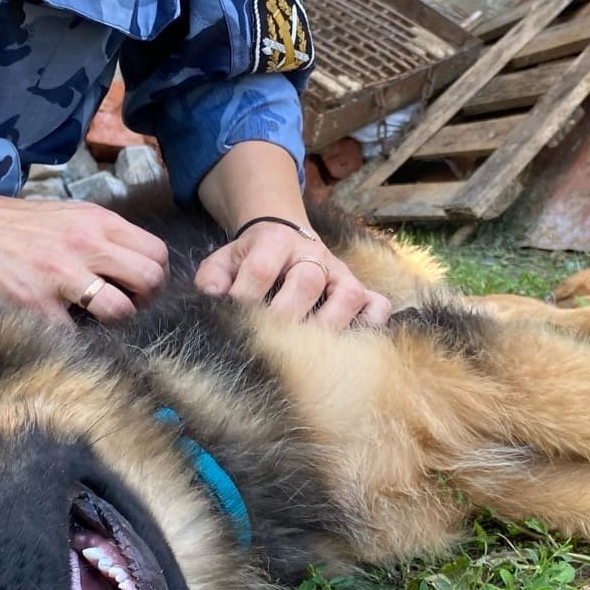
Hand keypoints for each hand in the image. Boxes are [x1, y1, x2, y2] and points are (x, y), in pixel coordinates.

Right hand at [0, 193, 169, 324]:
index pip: (157, 252)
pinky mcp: (36, 305)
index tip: (136, 288)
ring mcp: (61, 275)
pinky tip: (59, 329)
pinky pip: (74, 335)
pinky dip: (72, 339)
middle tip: (124, 308)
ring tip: (95, 322)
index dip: (154, 276)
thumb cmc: (9, 224)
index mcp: (96, 221)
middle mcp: (86, 244)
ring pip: (121, 311)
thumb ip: (99, 236)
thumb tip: (129, 265)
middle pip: (150, 281)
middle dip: (144, 302)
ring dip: (114, 324)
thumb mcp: (63, 215)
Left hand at [195, 221, 390, 329]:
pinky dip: (370, 326)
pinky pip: (378, 306)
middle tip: (270, 345)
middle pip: (307, 281)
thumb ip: (212, 278)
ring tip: (308, 353)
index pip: (261, 270)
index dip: (246, 298)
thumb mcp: (225, 259)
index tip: (233, 324)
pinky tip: (349, 346)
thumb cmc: (253, 258)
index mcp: (274, 242)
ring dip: (329, 325)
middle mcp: (313, 254)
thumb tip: (211, 298)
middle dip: (287, 317)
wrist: (285, 236)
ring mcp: (341, 273)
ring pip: (348, 294)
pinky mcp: (361, 288)